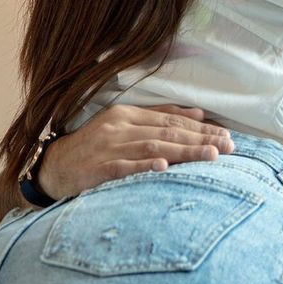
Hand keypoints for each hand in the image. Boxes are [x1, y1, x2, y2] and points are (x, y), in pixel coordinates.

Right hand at [39, 105, 233, 199]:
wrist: (53, 167)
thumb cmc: (95, 147)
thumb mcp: (124, 125)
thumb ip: (160, 118)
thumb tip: (199, 115)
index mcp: (127, 114)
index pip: (171, 120)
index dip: (201, 128)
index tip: (227, 136)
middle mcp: (119, 127)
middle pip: (167, 132)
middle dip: (201, 139)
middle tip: (229, 146)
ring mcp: (108, 147)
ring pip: (153, 147)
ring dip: (184, 152)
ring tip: (211, 155)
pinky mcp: (97, 169)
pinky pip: (125, 167)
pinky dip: (145, 166)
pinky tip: (164, 167)